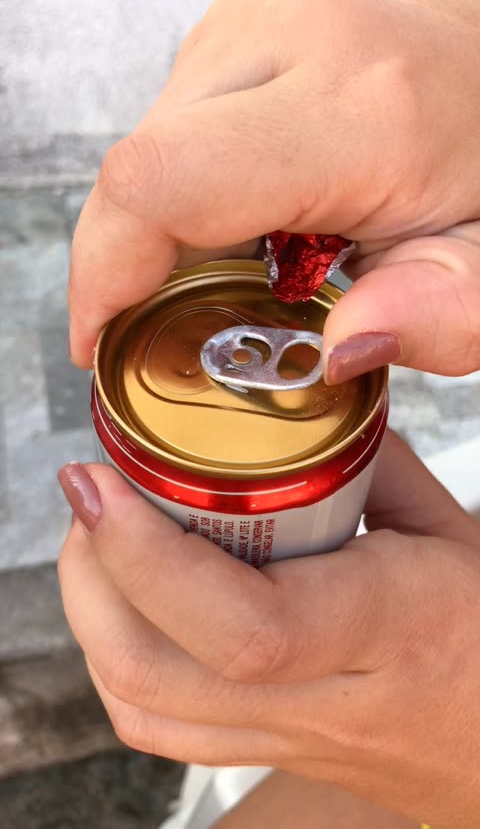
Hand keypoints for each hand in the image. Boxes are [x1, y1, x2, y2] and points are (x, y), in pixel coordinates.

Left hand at [58, 431, 479, 828]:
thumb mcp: (450, 527)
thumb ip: (370, 460)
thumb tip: (299, 402)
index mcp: (386, 627)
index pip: (245, 623)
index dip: (145, 554)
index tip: (100, 481)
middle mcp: (327, 700)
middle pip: (158, 673)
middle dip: (92, 573)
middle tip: (94, 496)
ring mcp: (290, 741)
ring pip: (144, 710)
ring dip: (93, 615)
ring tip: (102, 542)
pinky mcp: (268, 754)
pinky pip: (163, 730)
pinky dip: (117, 659)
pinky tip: (130, 603)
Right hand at [69, 0, 479, 382]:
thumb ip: (438, 317)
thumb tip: (339, 349)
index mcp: (358, 112)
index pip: (163, 183)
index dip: (103, 273)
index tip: (101, 342)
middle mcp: (291, 43)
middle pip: (135, 173)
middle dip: (127, 267)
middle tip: (170, 327)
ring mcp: (253, 26)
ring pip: (143, 155)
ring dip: (157, 234)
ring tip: (223, 272)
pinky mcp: (232, 34)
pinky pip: (165, 135)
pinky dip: (176, 199)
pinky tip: (231, 225)